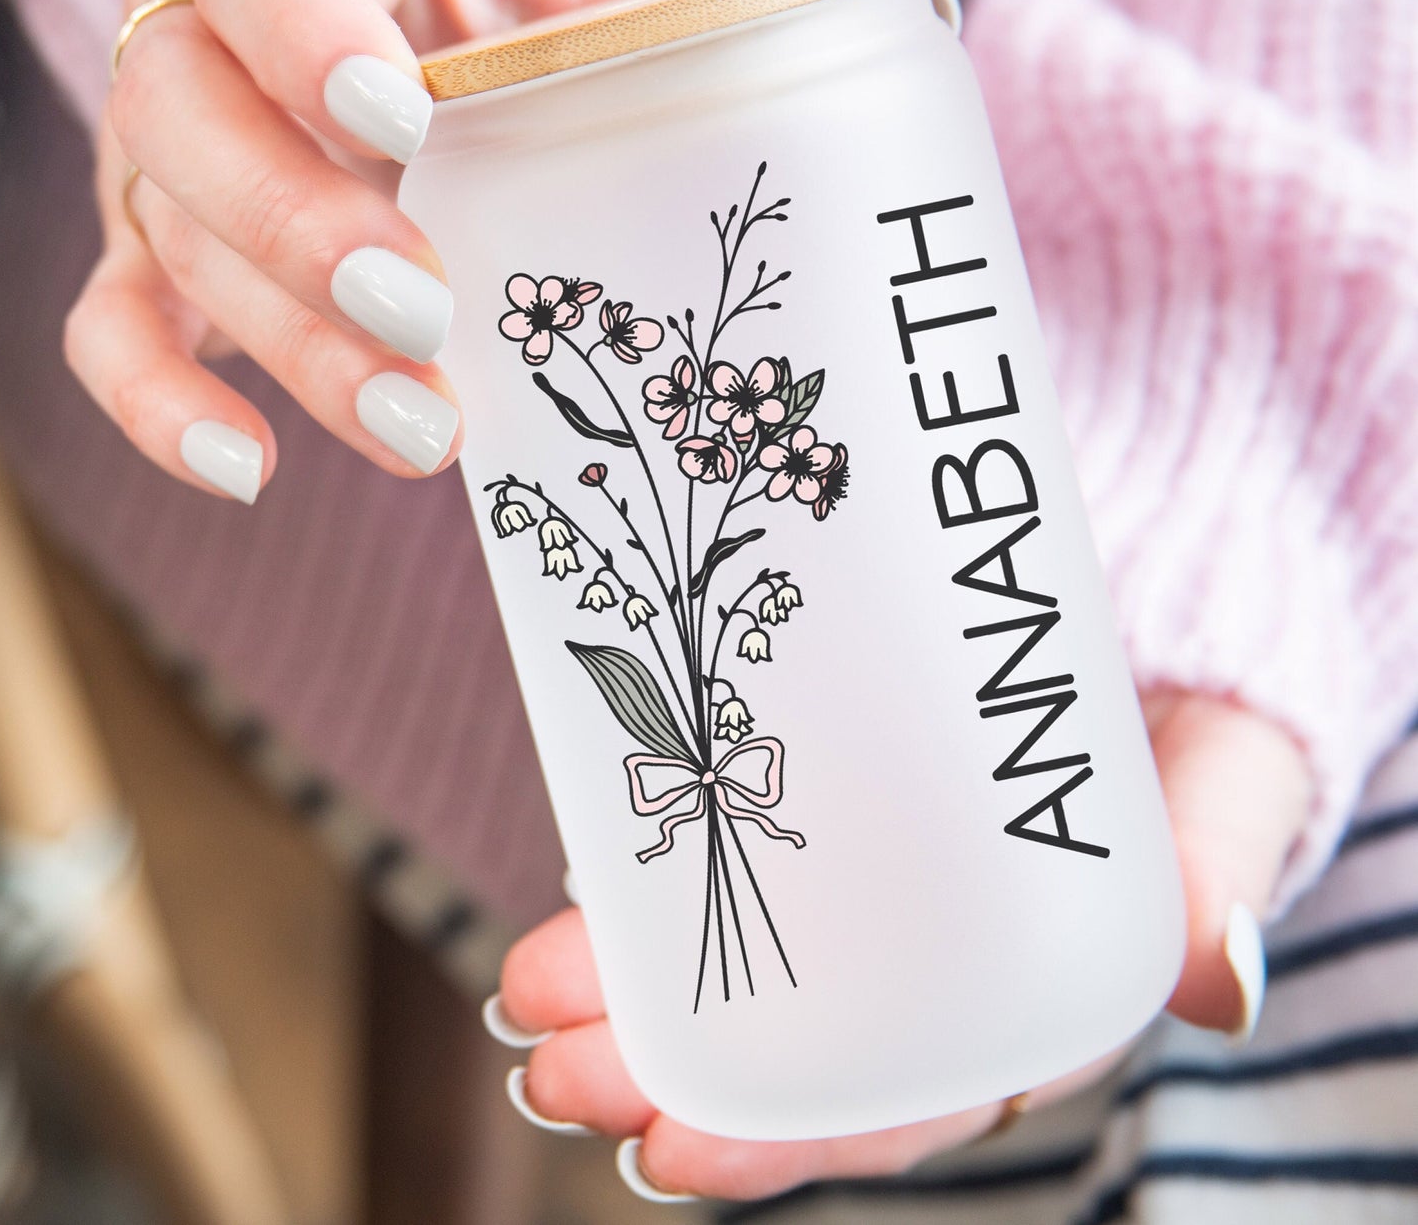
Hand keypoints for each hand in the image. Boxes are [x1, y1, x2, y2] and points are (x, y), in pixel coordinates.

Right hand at [69, 0, 708, 502]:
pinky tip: (250, 469)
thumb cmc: (478, 9)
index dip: (308, 36)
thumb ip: (658, 3)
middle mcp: (196, 39)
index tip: (400, 117)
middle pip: (190, 122)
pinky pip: (112, 334)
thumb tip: (849, 2)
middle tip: (424, 306)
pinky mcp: (152, 261)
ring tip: (421, 428)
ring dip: (293, 349)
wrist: (385, 42)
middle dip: (303, 228)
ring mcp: (160, 160)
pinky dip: (161, 407)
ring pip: (176, 248)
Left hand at [494, 692, 1311, 1200]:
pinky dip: (656, 875)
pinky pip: (736, 848)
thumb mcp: (1226, 775)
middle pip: (785, 1046)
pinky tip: (589, 876)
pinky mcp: (830, 793)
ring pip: (739, 955)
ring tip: (527, 986)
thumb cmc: (1206, 707)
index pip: (896, 1101)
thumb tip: (1221, 980)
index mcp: (1023, 994)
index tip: (667, 1147)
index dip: (783, 1140)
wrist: (1154, 607)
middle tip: (552, 1063)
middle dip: (661, 1065)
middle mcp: (931, 959)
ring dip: (629, 981)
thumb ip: (1218, 865)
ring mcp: (871, 879)